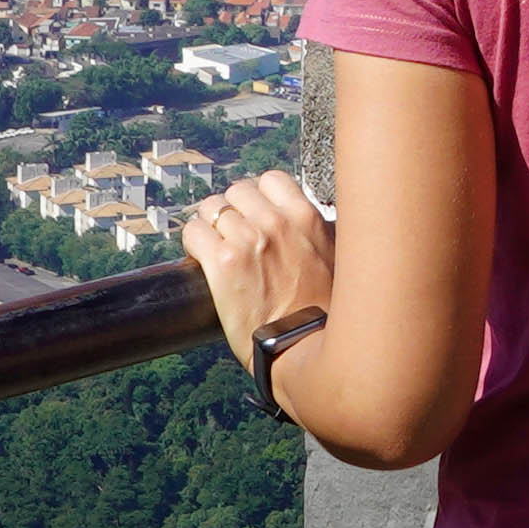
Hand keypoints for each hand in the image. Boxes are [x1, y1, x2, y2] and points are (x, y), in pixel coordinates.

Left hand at [179, 172, 343, 375]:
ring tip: (215, 247)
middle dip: (231, 211)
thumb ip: (320, 233)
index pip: (270, 180)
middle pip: (236, 192)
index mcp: (306, 217)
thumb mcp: (336, 259)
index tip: (254, 214)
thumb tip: (316, 223)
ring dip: (209, 226)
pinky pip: (193, 233)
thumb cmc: (323, 312)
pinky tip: (199, 258)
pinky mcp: (222, 264)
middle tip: (232, 235)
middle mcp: (276, 223)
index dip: (258, 197)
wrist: (301, 347)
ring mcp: (248, 240)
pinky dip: (193, 243)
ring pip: (210, 208)